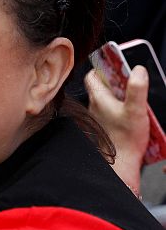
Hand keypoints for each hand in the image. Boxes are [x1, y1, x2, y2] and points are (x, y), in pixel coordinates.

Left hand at [86, 66, 150, 191]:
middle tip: (129, 81)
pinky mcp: (105, 127)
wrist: (120, 163)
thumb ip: (137, 89)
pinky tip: (132, 115)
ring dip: (118, 97)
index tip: (114, 65)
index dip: (101, 68)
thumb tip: (138, 70)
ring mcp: (99, 118)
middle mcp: (94, 107)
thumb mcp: (136, 110)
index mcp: (98, 98)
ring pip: (106, 100)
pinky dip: (119, 110)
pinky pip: (110, 113)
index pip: (92, 76)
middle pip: (101, 87)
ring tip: (134, 98)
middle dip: (114, 82)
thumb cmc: (125, 139)